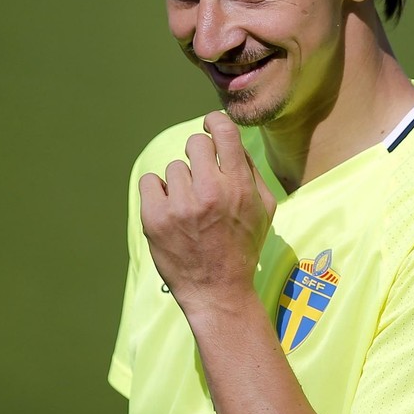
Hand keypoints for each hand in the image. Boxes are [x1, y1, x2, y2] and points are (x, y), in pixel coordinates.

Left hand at [138, 111, 276, 313]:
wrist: (217, 291)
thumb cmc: (242, 248)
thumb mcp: (264, 210)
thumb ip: (251, 172)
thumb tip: (231, 142)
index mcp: (239, 187)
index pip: (223, 132)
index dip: (214, 122)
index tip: (208, 126)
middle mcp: (210, 192)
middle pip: (194, 144)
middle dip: (197, 156)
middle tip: (200, 177)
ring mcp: (180, 205)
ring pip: (174, 168)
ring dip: (180, 183)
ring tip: (189, 209)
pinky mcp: (155, 218)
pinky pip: (149, 181)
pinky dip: (157, 193)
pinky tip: (169, 210)